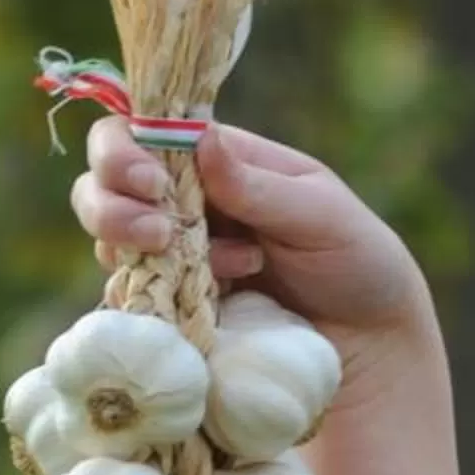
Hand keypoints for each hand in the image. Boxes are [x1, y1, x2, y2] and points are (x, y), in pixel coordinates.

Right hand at [72, 117, 437, 374]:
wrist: (372, 341)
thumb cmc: (357, 261)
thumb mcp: (322, 216)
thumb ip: (260, 186)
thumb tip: (203, 137)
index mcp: (219, 161)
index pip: (142, 133)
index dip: (125, 151)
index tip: (152, 183)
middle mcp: (185, 201)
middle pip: (103, 184)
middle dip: (112, 205)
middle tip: (160, 233)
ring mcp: (173, 254)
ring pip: (108, 240)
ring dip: (137, 251)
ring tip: (212, 272)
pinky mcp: (173, 303)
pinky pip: (133, 296)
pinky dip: (151, 297)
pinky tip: (203, 304)